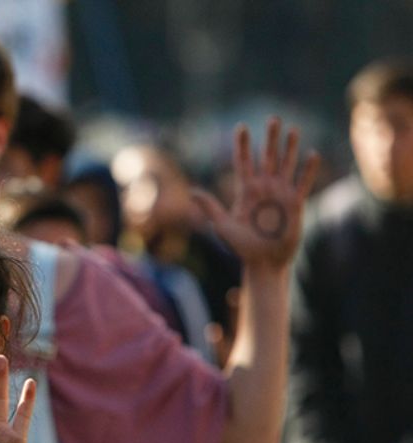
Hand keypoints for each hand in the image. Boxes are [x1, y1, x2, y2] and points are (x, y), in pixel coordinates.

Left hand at [192, 117, 319, 268]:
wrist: (264, 262)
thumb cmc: (242, 246)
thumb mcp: (223, 226)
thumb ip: (210, 207)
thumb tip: (191, 191)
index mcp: (245, 190)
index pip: (243, 162)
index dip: (243, 145)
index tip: (241, 127)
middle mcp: (264, 188)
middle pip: (267, 157)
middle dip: (270, 139)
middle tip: (273, 119)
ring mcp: (281, 194)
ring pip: (286, 165)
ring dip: (290, 148)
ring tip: (293, 129)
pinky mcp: (295, 203)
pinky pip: (303, 183)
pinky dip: (308, 170)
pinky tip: (312, 155)